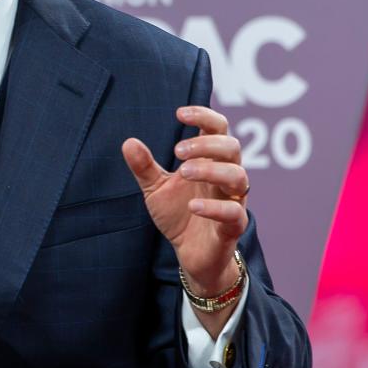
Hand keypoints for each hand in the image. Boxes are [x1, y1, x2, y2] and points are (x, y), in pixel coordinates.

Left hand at [121, 106, 248, 297]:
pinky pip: (234, 212)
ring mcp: (233, 200)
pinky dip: (214, 206)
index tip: (179, 114)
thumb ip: (145, 167)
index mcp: (210, 161)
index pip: (219, 128)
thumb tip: (128, 142)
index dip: (204, 116)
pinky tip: (193, 205)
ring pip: (238, 176)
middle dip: (206, 144)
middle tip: (178, 152)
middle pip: (232, 147)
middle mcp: (226, 176)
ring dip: (211, 169)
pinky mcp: (233, 226)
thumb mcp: (156, 189)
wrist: (191, 254)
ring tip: (183, 172)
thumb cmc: (179, 214)